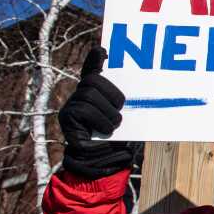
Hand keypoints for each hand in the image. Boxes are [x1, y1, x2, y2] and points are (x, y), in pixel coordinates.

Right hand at [57, 47, 132, 179]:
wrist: (101, 164)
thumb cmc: (117, 141)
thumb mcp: (128, 120)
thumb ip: (129, 105)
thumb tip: (146, 95)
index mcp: (95, 95)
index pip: (91, 71)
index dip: (94, 60)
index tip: (103, 50)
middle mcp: (79, 97)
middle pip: (92, 81)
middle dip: (111, 93)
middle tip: (121, 109)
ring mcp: (71, 107)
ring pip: (89, 94)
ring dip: (108, 112)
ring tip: (114, 125)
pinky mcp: (66, 118)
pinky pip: (85, 109)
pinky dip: (100, 120)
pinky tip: (106, 130)